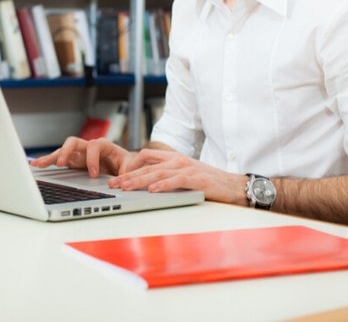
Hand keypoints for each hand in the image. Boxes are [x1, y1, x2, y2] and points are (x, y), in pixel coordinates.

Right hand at [29, 136, 132, 177]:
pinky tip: (36, 165)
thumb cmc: (128, 164)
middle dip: (66, 152)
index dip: (93, 159)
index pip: (95, 146)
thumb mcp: (132, 166)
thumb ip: (130, 169)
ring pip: (63, 150)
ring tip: (39, 164)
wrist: (125, 166)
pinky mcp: (73, 161)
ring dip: (52, 157)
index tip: (94, 175)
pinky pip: (59, 159)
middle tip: (62, 163)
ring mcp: (79, 154)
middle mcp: (89, 147)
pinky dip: (48, 161)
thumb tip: (128, 175)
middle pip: (74, 142)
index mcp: (105, 146)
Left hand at [108, 148, 248, 204]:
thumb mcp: (185, 174)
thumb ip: (168, 175)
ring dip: (139, 181)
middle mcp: (178, 160)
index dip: (130, 165)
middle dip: (128, 175)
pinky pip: (175, 181)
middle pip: (147, 166)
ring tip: (125, 187)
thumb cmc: (209, 183)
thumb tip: (148, 183)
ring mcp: (187, 168)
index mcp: (174, 158)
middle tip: (113, 184)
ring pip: (157, 173)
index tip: (118, 176)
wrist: (234, 186)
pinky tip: (152, 191)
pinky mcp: (196, 179)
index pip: (146, 156)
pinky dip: (163, 185)